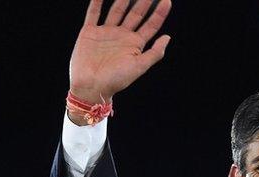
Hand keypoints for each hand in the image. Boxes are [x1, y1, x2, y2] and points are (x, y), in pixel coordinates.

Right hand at [68, 0, 171, 115]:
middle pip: (136, 14)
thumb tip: (168, 37)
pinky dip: (96, 3)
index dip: (159, 13)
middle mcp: (122, 36)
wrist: (92, 86)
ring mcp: (106, 32)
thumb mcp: (139, 66)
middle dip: (144, 2)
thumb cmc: (117, 79)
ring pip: (117, 10)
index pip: (151, 25)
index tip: (167, 0)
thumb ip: (154, 52)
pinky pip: (94, 13)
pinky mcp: (90, 32)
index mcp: (135, 44)